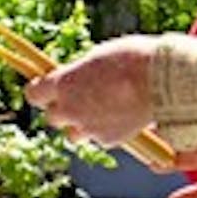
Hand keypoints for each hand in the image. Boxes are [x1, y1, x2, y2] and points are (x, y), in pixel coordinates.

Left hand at [24, 36, 157, 146]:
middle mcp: (70, 109)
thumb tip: (78, 80)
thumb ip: (81, 73)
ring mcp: (89, 127)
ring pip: (75, 133)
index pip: (34, 93)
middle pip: (53, 117)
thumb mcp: (98, 57)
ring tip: (105, 111)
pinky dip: (108, 130)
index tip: (48, 88)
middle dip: (64, 110)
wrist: (163, 81)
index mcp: (63, 83)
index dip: (41, 91)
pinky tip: (124, 116)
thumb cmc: (133, 60)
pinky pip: (101, 138)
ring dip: (83, 124)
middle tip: (80, 100)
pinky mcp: (108, 140)